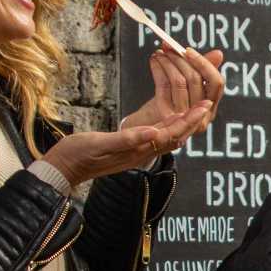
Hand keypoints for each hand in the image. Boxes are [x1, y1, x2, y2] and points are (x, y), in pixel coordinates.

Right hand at [43, 106, 206, 185]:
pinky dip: (164, 123)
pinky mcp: (126, 148)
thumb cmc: (78, 156)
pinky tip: (167, 117)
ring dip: (181, 121)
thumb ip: (127, 140)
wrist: (62, 169)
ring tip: (194, 107)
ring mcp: (134, 151)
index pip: (170, 134)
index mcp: (136, 151)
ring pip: (165, 135)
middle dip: (191, 119)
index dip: (188, 120)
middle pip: (173, 135)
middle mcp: (140, 152)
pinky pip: (152, 135)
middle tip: (208, 102)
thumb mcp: (101, 144)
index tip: (203, 106)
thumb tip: (153, 133)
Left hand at [122, 44, 224, 138]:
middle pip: (196, 80)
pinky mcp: (165, 117)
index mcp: (209, 109)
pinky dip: (158, 70)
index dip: (204, 64)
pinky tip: (154, 61)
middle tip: (168, 46)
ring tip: (159, 53)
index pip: (217, 83)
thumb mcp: (186, 90)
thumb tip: (219, 53)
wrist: (143, 133)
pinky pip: (163, 87)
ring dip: (168, 62)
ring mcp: (183, 119)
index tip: (188, 50)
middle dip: (181, 58)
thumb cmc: (167, 107)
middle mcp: (200, 117)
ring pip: (179, 81)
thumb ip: (202, 73)